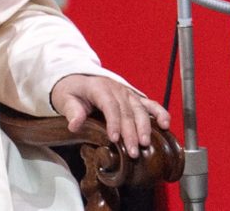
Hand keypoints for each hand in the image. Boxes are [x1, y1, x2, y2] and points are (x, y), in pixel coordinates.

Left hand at [50, 74, 171, 158]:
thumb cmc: (71, 91)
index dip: (113, 122)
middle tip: (133, 151)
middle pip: (127, 110)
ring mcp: (127, 93)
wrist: (77, 78)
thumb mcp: (65, 99)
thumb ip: (71, 111)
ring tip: (145, 143)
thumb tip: (75, 124)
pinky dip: (159, 112)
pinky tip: (165, 124)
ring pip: (139, 109)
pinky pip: (149, 104)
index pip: (109, 105)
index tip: (114, 139)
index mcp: (99, 87)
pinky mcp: (133, 98)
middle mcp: (116, 89)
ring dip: (144, 126)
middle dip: (131, 132)